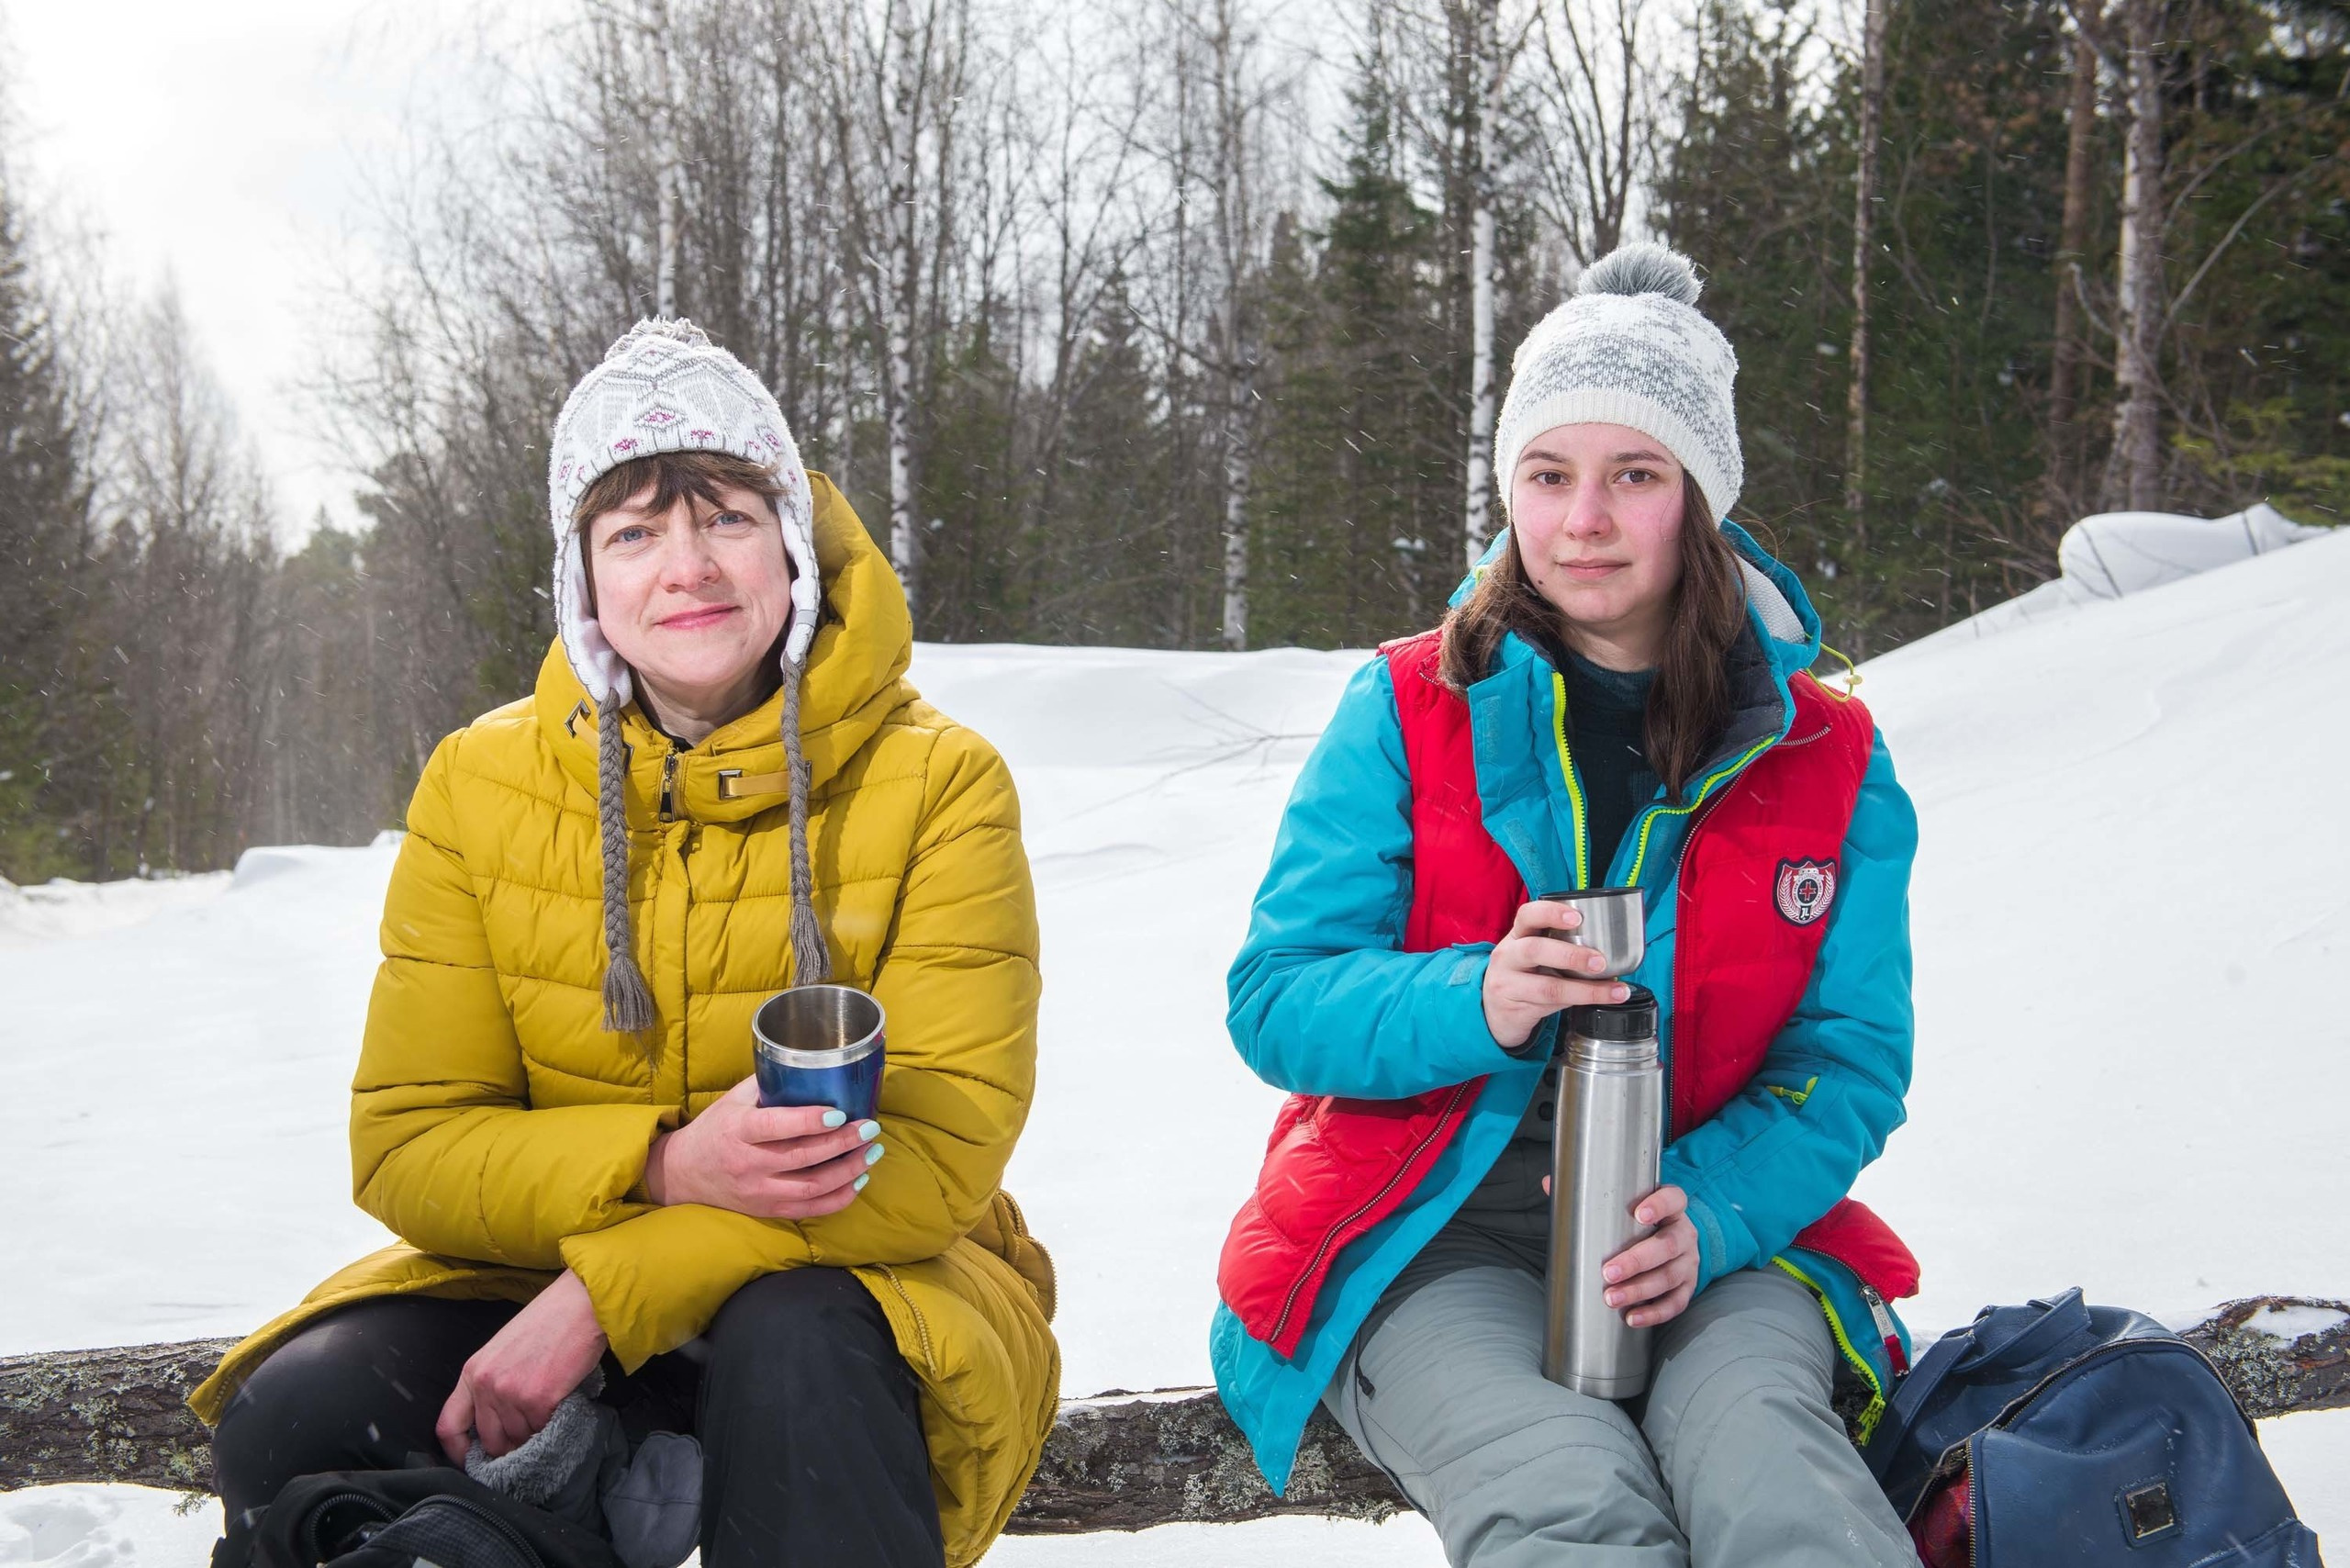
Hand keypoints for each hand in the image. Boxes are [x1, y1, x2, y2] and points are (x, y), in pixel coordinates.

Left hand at [436, 1270, 606, 1461]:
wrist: (580, 1304)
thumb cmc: (548, 1321)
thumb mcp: (503, 1349)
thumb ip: (492, 1382)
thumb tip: (497, 1421)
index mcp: (472, 1372)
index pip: (448, 1427)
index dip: (459, 1452)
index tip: (474, 1460)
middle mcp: (486, 1385)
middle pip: (490, 1441)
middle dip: (509, 1444)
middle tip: (528, 1432)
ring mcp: (511, 1394)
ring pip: (519, 1438)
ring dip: (535, 1431)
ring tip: (549, 1406)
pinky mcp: (539, 1400)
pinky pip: (543, 1430)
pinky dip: (553, 1423)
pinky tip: (560, 1400)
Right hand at [642, 1076, 880, 1219]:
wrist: (684, 1173)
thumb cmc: (715, 1128)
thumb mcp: (733, 1099)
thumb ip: (768, 1083)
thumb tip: (811, 1064)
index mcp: (738, 1130)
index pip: (775, 1127)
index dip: (809, 1121)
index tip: (839, 1113)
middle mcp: (748, 1164)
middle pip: (802, 1157)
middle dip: (842, 1143)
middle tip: (870, 1127)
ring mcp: (758, 1191)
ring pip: (811, 1187)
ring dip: (848, 1170)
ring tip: (872, 1151)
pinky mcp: (767, 1210)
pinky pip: (809, 1210)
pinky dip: (839, 1198)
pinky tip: (859, 1180)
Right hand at [1482, 899, 1633, 1049]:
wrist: (1494, 1013)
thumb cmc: (1522, 978)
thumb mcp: (1531, 957)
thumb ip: (1558, 948)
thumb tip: (1607, 951)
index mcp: (1516, 936)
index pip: (1527, 915)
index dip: (1551, 912)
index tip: (1577, 917)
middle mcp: (1507, 956)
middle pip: (1534, 950)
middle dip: (1571, 954)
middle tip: (1599, 961)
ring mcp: (1507, 984)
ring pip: (1547, 986)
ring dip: (1585, 989)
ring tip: (1612, 989)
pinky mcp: (1514, 1008)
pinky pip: (1550, 1006)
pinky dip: (1578, 1002)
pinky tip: (1598, 1000)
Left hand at [1601, 1184, 1699, 1327]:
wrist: (1673, 1243)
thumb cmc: (1640, 1223)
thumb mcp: (1626, 1205)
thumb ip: (1589, 1194)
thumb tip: (1550, 1183)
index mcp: (1671, 1208)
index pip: (1673, 1200)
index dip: (1659, 1205)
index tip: (1639, 1213)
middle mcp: (1684, 1234)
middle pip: (1668, 1245)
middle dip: (1636, 1261)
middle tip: (1608, 1272)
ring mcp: (1688, 1262)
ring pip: (1669, 1276)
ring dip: (1639, 1290)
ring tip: (1612, 1298)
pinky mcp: (1688, 1287)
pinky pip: (1676, 1303)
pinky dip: (1654, 1313)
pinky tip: (1632, 1317)